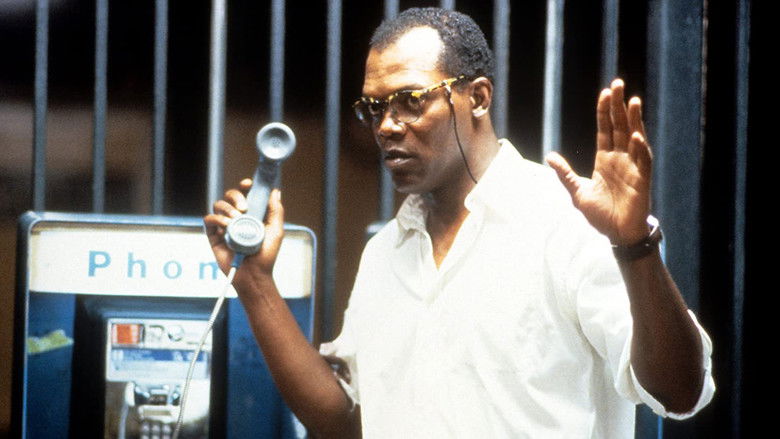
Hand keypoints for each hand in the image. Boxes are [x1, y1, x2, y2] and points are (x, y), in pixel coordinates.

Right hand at [203, 179, 284, 286]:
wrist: (254, 274)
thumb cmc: (266, 255)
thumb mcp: (276, 230)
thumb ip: (275, 210)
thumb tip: (275, 191)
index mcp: (251, 214)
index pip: (245, 194)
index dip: (245, 186)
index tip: (248, 184)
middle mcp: (237, 217)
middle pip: (230, 195)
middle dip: (235, 196)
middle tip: (243, 208)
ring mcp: (224, 226)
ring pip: (218, 204)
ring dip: (227, 208)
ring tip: (235, 220)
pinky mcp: (213, 235)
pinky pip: (209, 219)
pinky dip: (217, 219)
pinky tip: (226, 226)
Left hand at [546, 78, 651, 245]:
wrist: (616, 234)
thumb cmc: (601, 214)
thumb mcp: (577, 192)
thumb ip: (565, 174)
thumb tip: (549, 157)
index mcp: (605, 159)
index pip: (606, 129)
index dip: (604, 111)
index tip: (604, 93)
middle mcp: (620, 159)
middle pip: (620, 126)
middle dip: (619, 106)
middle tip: (618, 84)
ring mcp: (632, 168)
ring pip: (634, 138)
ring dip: (634, 120)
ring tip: (633, 101)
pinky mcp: (641, 180)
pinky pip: (642, 161)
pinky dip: (639, 148)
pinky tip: (635, 135)